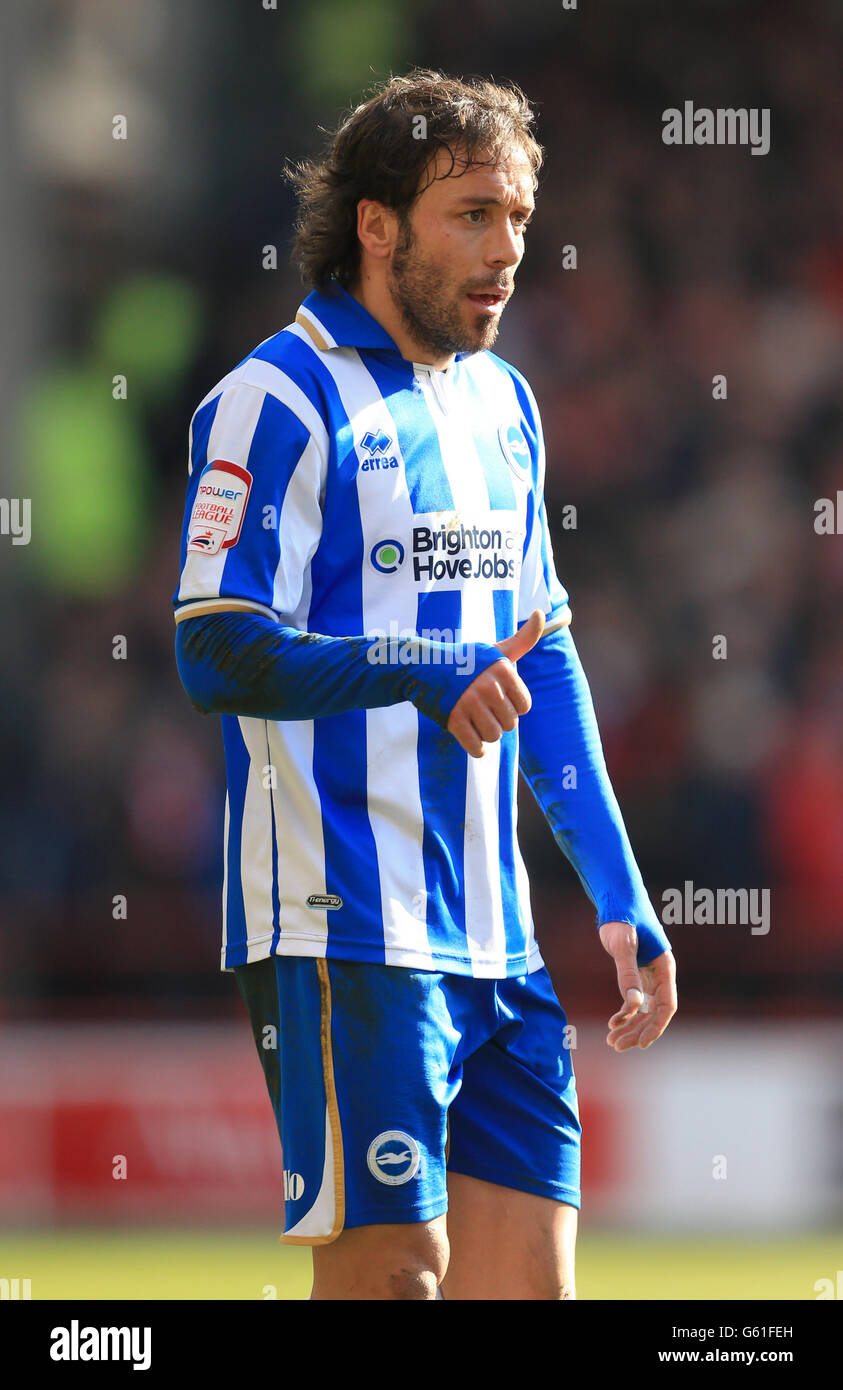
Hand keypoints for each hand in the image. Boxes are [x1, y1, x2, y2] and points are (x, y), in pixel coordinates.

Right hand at [446, 609, 543, 757]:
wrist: (425, 668)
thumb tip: (542, 612)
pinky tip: (469, 736)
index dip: (512, 705)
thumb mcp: (497, 650)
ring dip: (485, 734)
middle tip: (481, 707)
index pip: (524, 706)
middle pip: (510, 724)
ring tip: (474, 718)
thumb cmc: (467, 662)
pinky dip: (475, 748)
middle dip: (498, 720)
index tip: (496, 696)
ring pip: (494, 737)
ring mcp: (469, 703)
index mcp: (503, 670)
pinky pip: (476, 748)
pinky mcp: (453, 720)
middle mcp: (488, 686)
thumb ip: (524, 638)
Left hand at [598, 920, 676, 1051]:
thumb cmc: (622, 917)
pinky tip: (612, 1022)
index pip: (667, 1006)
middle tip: (617, 1045)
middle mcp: (660, 974)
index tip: (641, 1044)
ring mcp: (648, 975)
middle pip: (654, 1013)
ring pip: (644, 1010)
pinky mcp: (636, 973)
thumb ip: (627, 973)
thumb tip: (633, 1005)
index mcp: (664, 967)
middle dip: (638, 1031)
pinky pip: (634, 1000)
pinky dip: (625, 1013)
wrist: (616, 899)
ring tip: (612, 1041)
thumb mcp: (623, 944)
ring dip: (630, 1026)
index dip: (656, 1027)